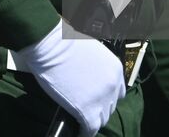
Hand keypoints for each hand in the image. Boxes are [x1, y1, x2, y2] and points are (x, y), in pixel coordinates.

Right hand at [17, 22, 124, 136]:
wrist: (50, 43)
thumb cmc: (63, 41)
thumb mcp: (90, 51)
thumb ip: (95, 68)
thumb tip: (89, 79)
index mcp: (115, 69)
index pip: (117, 92)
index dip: (105, 98)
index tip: (95, 100)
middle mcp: (113, 85)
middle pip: (110, 107)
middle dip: (98, 108)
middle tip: (84, 107)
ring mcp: (101, 99)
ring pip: (101, 119)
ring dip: (91, 119)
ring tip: (79, 118)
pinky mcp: (87, 111)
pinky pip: (89, 130)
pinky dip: (84, 132)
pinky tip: (78, 131)